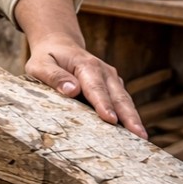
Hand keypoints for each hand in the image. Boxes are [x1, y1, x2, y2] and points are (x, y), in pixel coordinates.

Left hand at [25, 35, 146, 138]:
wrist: (60, 45)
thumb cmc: (47, 58)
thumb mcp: (40, 65)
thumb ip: (53, 76)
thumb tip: (71, 90)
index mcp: (87, 66)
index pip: (96, 88)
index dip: (104, 104)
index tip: (111, 119)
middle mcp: (104, 72)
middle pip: (119, 96)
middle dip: (129, 116)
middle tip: (139, 135)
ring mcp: (111, 79)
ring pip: (125, 101)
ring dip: (134, 119)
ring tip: (142, 138)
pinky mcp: (113, 86)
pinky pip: (122, 103)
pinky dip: (129, 117)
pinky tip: (133, 133)